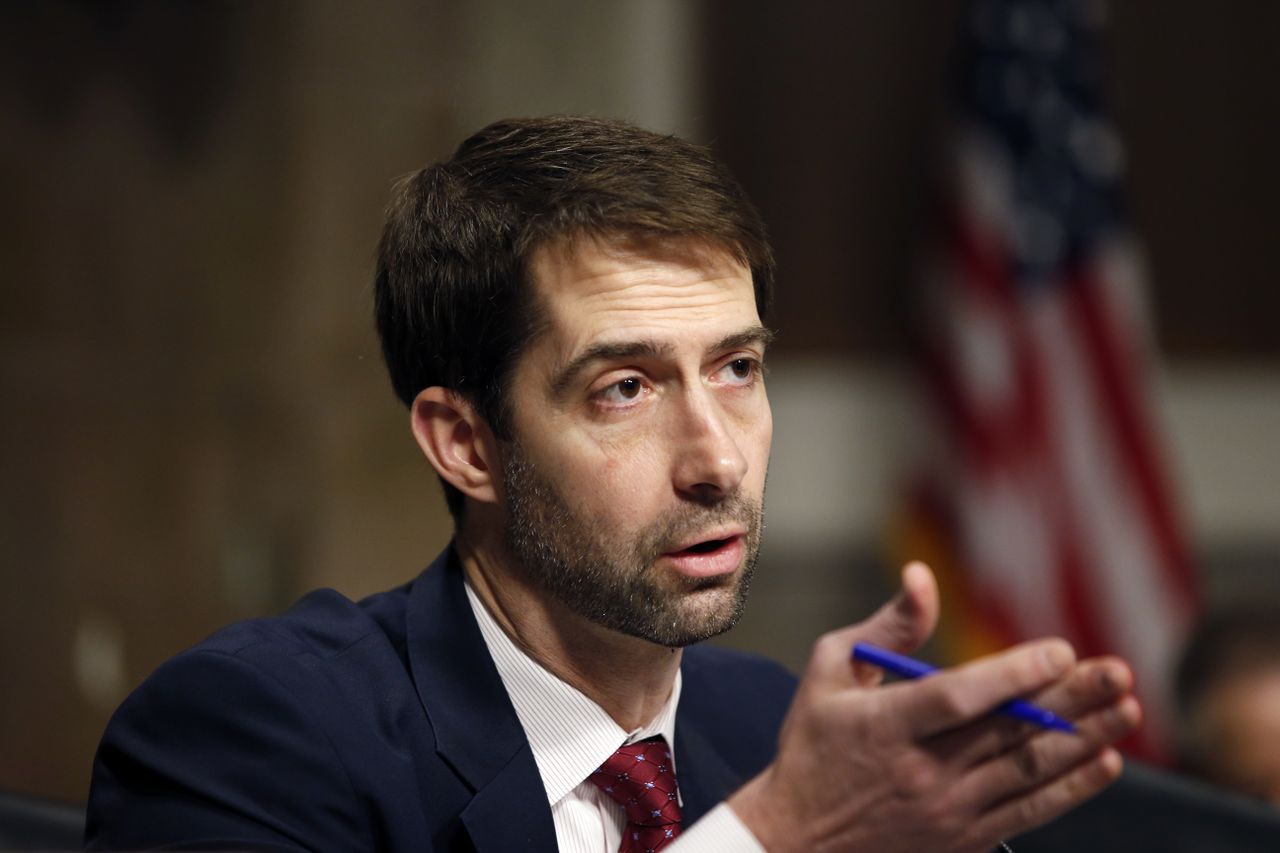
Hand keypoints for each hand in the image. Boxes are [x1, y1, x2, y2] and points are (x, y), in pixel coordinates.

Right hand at [729, 562, 1140, 852]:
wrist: (799, 840)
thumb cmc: (813, 743)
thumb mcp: (830, 671)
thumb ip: (887, 627)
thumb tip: (923, 576)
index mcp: (885, 726)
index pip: (957, 698)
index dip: (1012, 675)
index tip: (1060, 650)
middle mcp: (922, 772)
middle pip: (1008, 732)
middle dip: (1070, 699)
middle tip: (1119, 671)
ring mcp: (948, 811)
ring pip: (1028, 771)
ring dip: (1084, 739)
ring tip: (1127, 708)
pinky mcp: (964, 839)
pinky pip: (1030, 812)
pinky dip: (1072, 788)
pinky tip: (1105, 760)